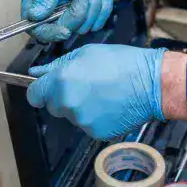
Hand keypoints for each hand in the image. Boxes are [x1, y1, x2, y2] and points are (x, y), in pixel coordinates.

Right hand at [21, 0, 121, 42]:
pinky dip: (103, 8)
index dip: (48, 32)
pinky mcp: (87, 15)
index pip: (33, 26)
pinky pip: (96, 24)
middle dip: (78, 13)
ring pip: (81, 28)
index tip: (65, 30)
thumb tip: (33, 16)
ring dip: (93, 7)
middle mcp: (50, 8)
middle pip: (60, 29)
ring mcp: (69, 13)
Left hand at [27, 45, 165, 139]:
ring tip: (103, 93)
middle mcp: (68, 103)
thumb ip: (58, 65)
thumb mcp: (86, 53)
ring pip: (72, 116)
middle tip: (86, 85)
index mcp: (62, 81)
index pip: (34, 94)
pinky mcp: (96, 132)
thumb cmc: (123, 63)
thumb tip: (37, 72)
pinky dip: (96, 118)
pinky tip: (110, 105)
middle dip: (63, 97)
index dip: (41, 90)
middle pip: (53, 106)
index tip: (47, 89)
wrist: (151, 83)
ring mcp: (82, 121)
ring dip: (81, 107)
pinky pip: (88, 125)